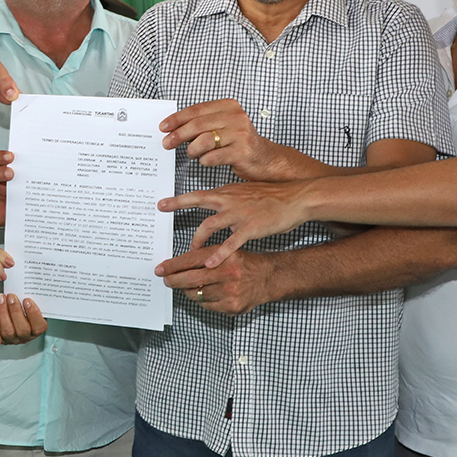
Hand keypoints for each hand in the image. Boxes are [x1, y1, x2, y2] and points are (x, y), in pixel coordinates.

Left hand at [0, 292, 47, 344]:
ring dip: (4, 312)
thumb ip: (28, 298)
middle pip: (23, 330)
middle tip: (11, 297)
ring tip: (1, 298)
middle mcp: (23, 336)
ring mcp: (10, 339)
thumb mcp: (23, 301)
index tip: (27, 300)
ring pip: (8, 331)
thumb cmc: (13, 304)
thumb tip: (29, 286)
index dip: (34, 314)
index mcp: (35, 328)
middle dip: (16, 311)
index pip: (39, 327)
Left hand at [156, 246, 277, 314]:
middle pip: (191, 279)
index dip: (173, 266)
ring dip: (187, 291)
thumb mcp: (226, 251)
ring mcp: (230, 292)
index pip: (191, 260)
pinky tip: (203, 294)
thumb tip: (177, 265)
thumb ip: (204, 256)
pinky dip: (201, 300)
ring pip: (196, 294)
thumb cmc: (244, 263)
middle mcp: (227, 274)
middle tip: (166, 280)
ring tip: (186, 286)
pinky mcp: (231, 307)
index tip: (161, 269)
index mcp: (224, 256)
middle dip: (174, 280)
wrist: (267, 278)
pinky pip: (206, 305)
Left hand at [159, 99, 309, 181]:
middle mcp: (236, 117)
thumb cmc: (239, 143)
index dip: (177, 118)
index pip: (197, 110)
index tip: (164, 126)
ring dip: (192, 149)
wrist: (265, 159)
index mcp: (229, 107)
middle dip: (178, 134)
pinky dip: (205, 160)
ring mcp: (241, 134)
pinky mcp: (242, 151)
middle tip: (167, 143)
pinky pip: (214, 156)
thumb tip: (173, 128)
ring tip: (191, 154)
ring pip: (205, 140)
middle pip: (198, 124)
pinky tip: (205, 160)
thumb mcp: (223, 126)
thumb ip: (202, 124)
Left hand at [160, 180, 311, 264]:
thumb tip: (216, 204)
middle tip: (162, 211)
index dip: (179, 199)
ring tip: (190, 251)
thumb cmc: (271, 197)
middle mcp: (229, 200)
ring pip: (210, 225)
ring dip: (197, 239)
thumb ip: (229, 199)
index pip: (198, 194)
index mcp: (227, 192)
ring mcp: (239, 214)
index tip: (161, 204)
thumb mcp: (246, 192)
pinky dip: (219, 253)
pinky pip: (230, 243)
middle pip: (198, 202)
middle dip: (177, 206)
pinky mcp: (250, 228)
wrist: (295, 199)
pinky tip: (211, 263)